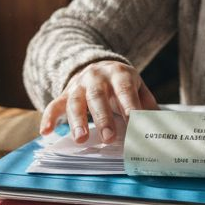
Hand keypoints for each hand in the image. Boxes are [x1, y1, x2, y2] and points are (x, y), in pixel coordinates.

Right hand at [40, 60, 158, 143]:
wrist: (98, 65)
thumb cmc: (122, 84)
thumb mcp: (137, 87)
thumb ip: (147, 104)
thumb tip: (158, 127)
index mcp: (119, 74)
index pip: (124, 90)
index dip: (128, 104)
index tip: (133, 121)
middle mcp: (96, 77)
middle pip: (98, 97)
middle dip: (103, 118)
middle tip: (109, 138)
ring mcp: (78, 85)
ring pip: (75, 102)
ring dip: (77, 121)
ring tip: (81, 139)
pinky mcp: (65, 94)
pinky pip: (54, 105)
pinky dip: (48, 118)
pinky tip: (46, 132)